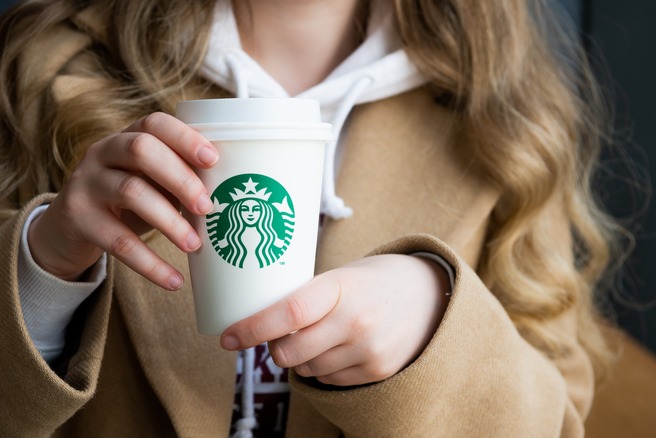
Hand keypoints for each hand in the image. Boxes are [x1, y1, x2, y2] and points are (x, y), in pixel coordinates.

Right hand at [28, 112, 216, 288]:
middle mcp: (102, 152)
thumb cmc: (126, 200)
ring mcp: (86, 183)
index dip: (184, 138)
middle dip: (180, 177)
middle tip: (207, 207)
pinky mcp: (78, 218)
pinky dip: (150, 264)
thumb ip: (178, 179)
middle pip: (142, 150)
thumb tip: (229, 195)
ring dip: (169, 220)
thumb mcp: (148, 181)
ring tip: (194, 245)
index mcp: (126, 136)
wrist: (68, 228)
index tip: (212, 159)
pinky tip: (173, 280)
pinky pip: (118, 241)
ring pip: (131, 192)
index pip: (154, 124)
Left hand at [220, 254, 450, 385]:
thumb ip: (305, 297)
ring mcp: (368, 349)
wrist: (429, 294)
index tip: (226, 338)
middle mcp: (355, 320)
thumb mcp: (340, 275)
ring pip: (307, 369)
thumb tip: (256, 324)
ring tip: (323, 334)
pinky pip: (330, 381)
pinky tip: (341, 347)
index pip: (289, 311)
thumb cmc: (372, 280)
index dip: (252, 328)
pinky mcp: (377, 370)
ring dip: (301, 358)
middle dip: (275, 348)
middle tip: (281, 334)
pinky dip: (325, 368)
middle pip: (289, 352)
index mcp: (341, 286)